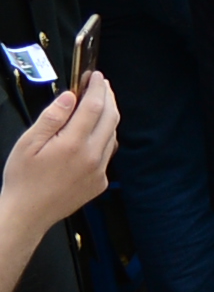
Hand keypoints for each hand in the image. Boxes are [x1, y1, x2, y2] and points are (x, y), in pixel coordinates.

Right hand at [0, 75, 119, 225]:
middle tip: (101, 85)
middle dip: (108, 97)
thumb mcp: (27, 144)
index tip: (96, 77)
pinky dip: (104, 138)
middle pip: (110, 118)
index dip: (97, 88)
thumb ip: (52, 118)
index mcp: (72, 144)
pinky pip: (107, 154)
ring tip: (98, 105)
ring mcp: (99, 171)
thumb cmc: (22, 180)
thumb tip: (69, 96)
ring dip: (108, 117)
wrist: (27, 214)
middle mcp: (91, 157)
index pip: (94, 107)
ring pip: (112, 135)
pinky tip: (93, 134)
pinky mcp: (100, 182)